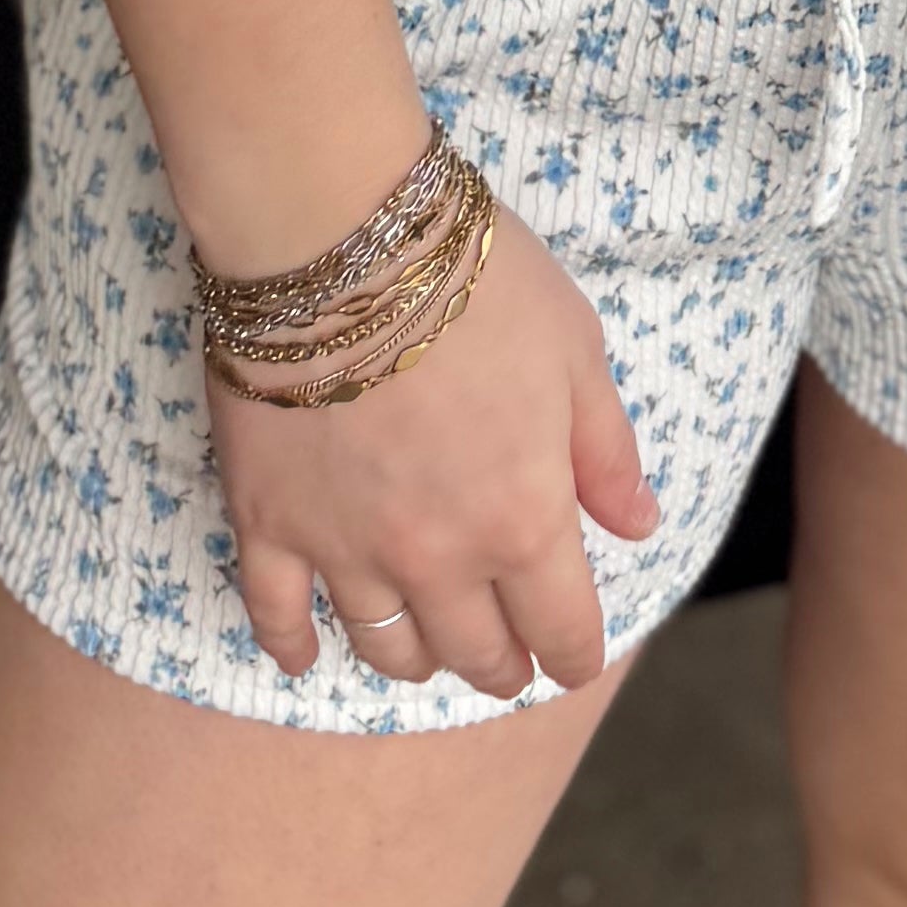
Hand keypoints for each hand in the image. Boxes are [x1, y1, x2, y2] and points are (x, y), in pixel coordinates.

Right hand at [214, 202, 657, 699]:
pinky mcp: (267, 522)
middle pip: (474, 651)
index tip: (575, 659)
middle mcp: (437, 558)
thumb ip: (606, 451)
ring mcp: (345, 548)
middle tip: (508, 663)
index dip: (574, 654)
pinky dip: (293, 648)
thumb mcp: (575, 350)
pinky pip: (276, 615)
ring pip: (386, 647)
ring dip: (417, 662)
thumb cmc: (474, 282)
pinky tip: (305, 656)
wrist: (340, 239)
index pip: (561, 629)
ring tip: (427, 654)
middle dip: (502, 667)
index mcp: (522, 519)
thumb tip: (639, 527)